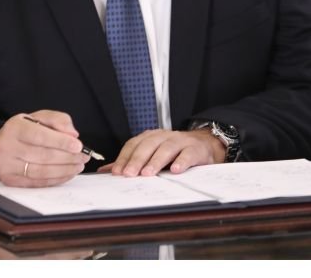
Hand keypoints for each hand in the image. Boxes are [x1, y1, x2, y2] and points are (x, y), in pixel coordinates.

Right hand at [0, 110, 88, 187]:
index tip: (78, 145)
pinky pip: (38, 183)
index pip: (40, 136)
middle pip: (43, 155)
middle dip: (68, 157)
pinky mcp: (11, 181)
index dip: (60, 141)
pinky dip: (56, 179)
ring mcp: (8, 166)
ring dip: (64, 170)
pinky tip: (67, 173)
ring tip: (78, 165)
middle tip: (83, 157)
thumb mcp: (38, 118)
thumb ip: (57, 120)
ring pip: (41, 171)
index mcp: (16, 128)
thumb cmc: (23, 131)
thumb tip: (72, 134)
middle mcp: (8, 147)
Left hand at [102, 129, 224, 176]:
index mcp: (151, 137)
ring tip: (148, 173)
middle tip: (129, 174)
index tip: (117, 172)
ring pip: (166, 148)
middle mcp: (164, 136)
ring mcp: (181, 141)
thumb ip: (131, 162)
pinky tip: (176, 170)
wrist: (204, 144)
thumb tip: (106, 171)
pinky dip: (182, 161)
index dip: (124, 158)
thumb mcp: (152, 155)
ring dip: (156, 160)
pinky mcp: (196, 149)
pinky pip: (188, 153)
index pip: (134, 145)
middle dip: (137, 159)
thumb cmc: (175, 152)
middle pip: (148, 145)